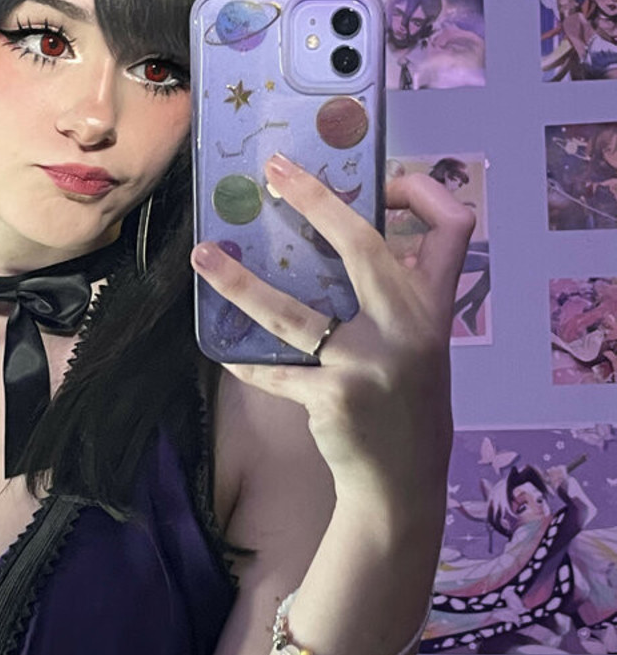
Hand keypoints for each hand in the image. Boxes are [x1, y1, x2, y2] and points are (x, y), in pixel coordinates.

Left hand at [192, 153, 473, 508]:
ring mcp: (368, 364)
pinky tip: (222, 348)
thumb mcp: (418, 343)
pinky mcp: (330, 396)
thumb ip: (392, 295)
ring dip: (238, 282)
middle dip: (315, 200)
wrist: (402, 482)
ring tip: (202, 257)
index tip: (385, 177)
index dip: (423, 191)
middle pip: (362, 246)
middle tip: (274, 172)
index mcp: (435, 308)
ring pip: (290, 311)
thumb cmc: (405, 402)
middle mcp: (409, 329)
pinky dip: (246, 359)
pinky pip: (272, 369)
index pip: (453, 228)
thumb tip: (333, 238)